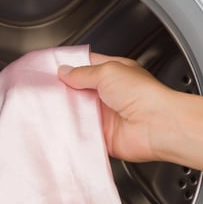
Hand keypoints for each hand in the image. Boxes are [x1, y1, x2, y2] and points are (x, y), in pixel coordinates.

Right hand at [58, 53, 177, 161]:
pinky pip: (82, 134)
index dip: (69, 67)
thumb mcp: (108, 72)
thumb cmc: (144, 95)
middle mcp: (109, 94)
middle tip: (44, 90)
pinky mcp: (102, 136)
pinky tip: (60, 128)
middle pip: (78, 91)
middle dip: (62, 91)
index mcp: (113, 74)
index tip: (50, 69)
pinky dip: (71, 133)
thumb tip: (65, 72)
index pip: (86, 66)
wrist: (158, 126)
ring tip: (47, 108)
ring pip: (77, 113)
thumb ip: (83, 73)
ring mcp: (105, 116)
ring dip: (65, 112)